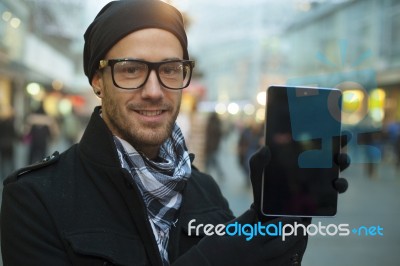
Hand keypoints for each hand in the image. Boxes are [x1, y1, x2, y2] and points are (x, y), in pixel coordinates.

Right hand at [191, 208, 307, 265]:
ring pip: (284, 259)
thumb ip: (244, 220)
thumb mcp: (226, 229)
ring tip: (302, 236)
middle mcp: (256, 257)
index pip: (272, 230)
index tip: (293, 215)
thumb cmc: (213, 245)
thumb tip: (256, 208)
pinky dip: (288, 261)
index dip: (285, 222)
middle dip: (295, 234)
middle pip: (283, 245)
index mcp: (247, 242)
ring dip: (296, 247)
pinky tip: (292, 254)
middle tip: (303, 224)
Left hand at [249, 131, 351, 218]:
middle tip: (343, 138)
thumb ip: (257, 162)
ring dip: (344, 162)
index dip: (324, 131)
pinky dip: (340, 185)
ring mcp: (318, 182)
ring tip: (341, 160)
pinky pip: (336, 190)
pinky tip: (336, 183)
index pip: (313, 141)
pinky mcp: (321, 198)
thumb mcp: (257, 174)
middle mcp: (310, 168)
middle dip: (340, 144)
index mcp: (297, 158)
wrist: (266, 218)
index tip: (332, 122)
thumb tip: (265, 148)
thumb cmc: (262, 192)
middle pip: (329, 152)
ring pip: (338, 169)